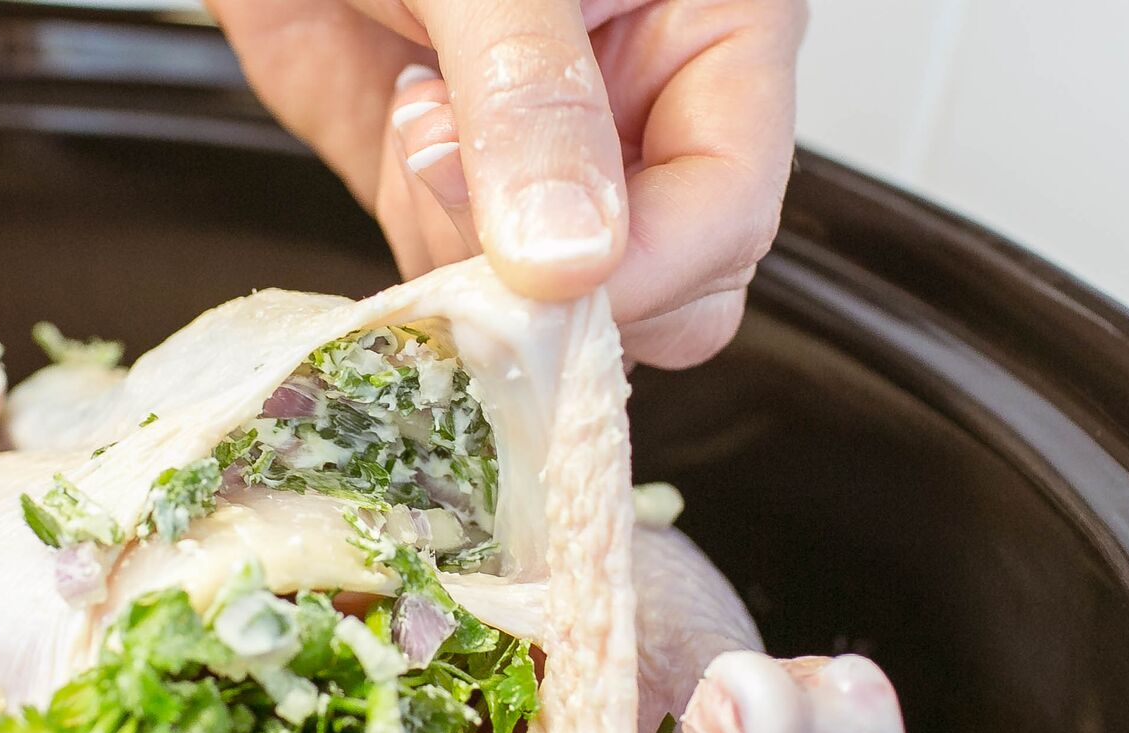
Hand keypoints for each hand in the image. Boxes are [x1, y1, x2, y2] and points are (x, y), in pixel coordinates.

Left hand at [210, 0, 806, 368]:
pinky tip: (399, 129)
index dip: (643, 266)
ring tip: (421, 105)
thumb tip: (570, 255)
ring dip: (465, 239)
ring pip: (558, 308)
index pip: (729, 204)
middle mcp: (644, 106)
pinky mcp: (460, 196)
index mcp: (710, 28)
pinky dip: (418, 243)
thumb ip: (532, 98)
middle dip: (556, 273)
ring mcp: (551, 163)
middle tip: (458, 165)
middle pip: (671, 288)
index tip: (544, 277)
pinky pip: (468, 291)